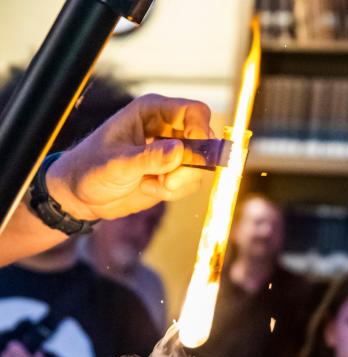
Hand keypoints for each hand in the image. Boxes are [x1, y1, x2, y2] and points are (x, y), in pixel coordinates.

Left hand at [45, 94, 213, 221]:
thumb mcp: (116, 164)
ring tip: (152, 184)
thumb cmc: (90, 170)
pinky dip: (176, 191)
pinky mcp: (175, 172)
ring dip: (181, 181)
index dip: (200, 131)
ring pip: (201, 165)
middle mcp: (167, 127)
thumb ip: (148, 158)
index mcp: (152, 111)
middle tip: (167, 181)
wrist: (81, 193)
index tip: (188, 155)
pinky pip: (192, 182)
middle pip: (204, 141)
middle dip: (190, 165)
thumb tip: (179, 151)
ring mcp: (173, 151)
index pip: (194, 112)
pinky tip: (151, 188)